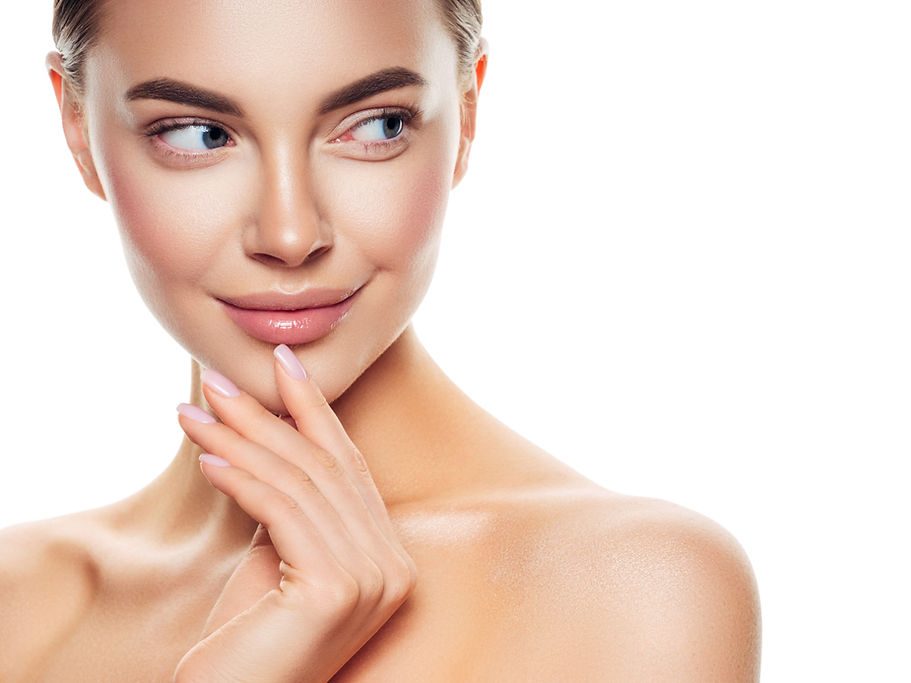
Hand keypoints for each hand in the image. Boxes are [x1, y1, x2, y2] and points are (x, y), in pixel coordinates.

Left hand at [173, 345, 416, 681]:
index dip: (314, 408)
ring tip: (193, 414)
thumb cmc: (246, 644)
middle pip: (322, 468)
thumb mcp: (276, 558)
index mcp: (388, 556)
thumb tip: (265, 432)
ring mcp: (371, 580)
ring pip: (299, 484)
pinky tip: (205, 459)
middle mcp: (392, 566)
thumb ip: (288, 505)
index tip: (280, 363)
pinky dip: (241, 479)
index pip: (347, 465)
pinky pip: (282, 514)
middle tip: (216, 380)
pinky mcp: (335, 591)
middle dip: (266, 415)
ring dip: (239, 441)